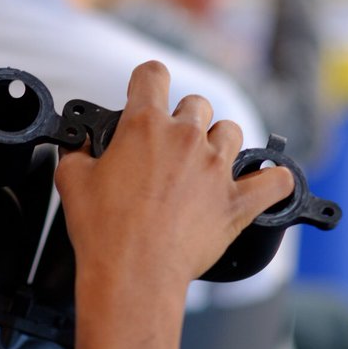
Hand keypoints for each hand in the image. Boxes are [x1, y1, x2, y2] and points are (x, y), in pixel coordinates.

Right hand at [56, 61, 293, 348]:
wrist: (132, 273)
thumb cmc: (103, 231)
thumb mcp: (72, 181)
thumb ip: (79, 153)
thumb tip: (81, 148)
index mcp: (144, 126)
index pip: (152, 75)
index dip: (147, 81)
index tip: (144, 92)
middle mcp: (185, 138)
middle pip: (196, 104)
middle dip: (182, 119)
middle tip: (167, 147)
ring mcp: (215, 168)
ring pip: (231, 132)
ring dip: (218, 142)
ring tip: (204, 163)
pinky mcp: (238, 201)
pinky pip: (275, 181)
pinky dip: (273, 181)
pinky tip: (265, 183)